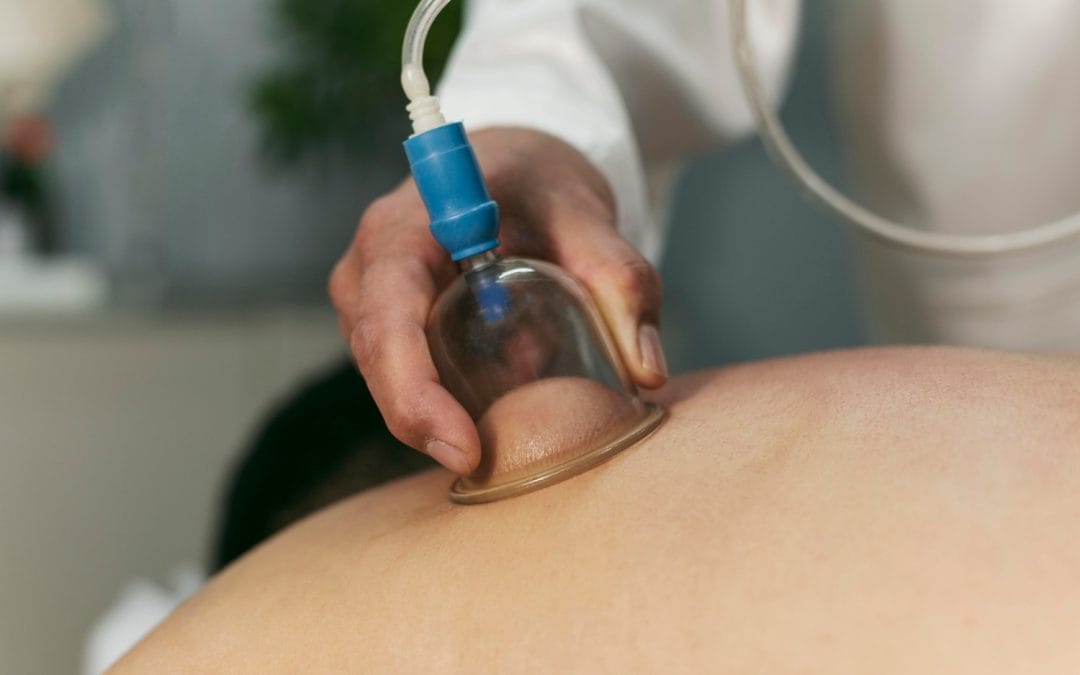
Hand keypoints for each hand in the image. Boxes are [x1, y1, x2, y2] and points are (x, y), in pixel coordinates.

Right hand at [330, 127, 666, 473]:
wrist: (511, 161)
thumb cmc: (539, 178)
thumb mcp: (587, 215)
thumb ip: (621, 280)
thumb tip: (647, 372)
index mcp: (403, 229)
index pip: (387, 320)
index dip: (414, 391)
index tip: (464, 447)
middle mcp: (370, 264)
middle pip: (377, 361)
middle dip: (426, 420)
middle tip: (485, 463)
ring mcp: (369, 295)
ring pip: (387, 374)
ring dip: (440, 407)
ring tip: (502, 413)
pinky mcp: (385, 318)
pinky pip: (405, 370)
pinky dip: (446, 393)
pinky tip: (491, 396)